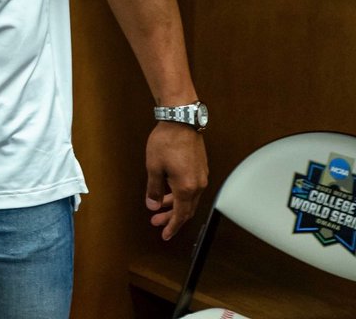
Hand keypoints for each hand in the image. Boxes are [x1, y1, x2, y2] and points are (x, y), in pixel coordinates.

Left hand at [145, 122, 207, 239]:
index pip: (181, 215)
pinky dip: (180, 194)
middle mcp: (198, 184)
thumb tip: (153, 204)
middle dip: (171, 218)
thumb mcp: (154, 167)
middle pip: (187, 209)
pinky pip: (192, 188)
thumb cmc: (166, 141)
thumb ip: (154, 189)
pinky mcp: (200, 168)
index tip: (164, 234)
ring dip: (175, 205)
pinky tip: (168, 192)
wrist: (181, 121)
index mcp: (187, 187)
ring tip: (159, 207)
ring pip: (189, 198)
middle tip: (156, 222)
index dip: (172, 226)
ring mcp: (201, 176)